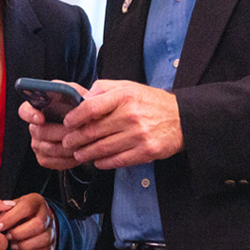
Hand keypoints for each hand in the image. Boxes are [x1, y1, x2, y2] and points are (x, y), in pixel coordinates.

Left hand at [0, 193, 56, 249]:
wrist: (29, 222)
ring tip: (12, 247)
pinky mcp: (52, 244)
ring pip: (44, 239)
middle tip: (7, 238)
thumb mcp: (7, 209)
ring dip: (25, 246)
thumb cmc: (15, 215)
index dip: (10, 218)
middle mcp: (46, 214)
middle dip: (20, 233)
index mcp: (35, 201)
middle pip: (39, 224)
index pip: (26, 207)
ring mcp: (51, 230)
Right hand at [19, 82, 86, 170]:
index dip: (30, 115)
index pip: (25, 111)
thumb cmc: (81, 108)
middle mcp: (34, 127)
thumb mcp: (78, 94)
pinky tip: (81, 152)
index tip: (41, 118)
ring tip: (85, 141)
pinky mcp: (45, 159)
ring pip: (51, 148)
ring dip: (69, 145)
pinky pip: (55, 161)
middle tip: (79, 130)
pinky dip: (70, 158)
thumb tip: (73, 97)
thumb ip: (72, 91)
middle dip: (62, 131)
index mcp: (38, 108)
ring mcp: (37, 144)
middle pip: (41, 132)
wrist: (88, 127)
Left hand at [61, 80, 183, 169]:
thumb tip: (81, 98)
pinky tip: (97, 161)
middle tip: (67, 142)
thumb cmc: (151, 102)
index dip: (74, 117)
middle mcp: (130, 115)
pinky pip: (117, 160)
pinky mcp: (146, 152)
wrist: (182, 119)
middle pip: (93, 131)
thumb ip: (104, 89)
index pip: (91, 107)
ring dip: (86, 153)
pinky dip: (103, 163)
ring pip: (102, 148)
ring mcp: (139, 135)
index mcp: (124, 96)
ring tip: (79, 153)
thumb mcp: (128, 87)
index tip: (67, 122)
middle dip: (75, 139)